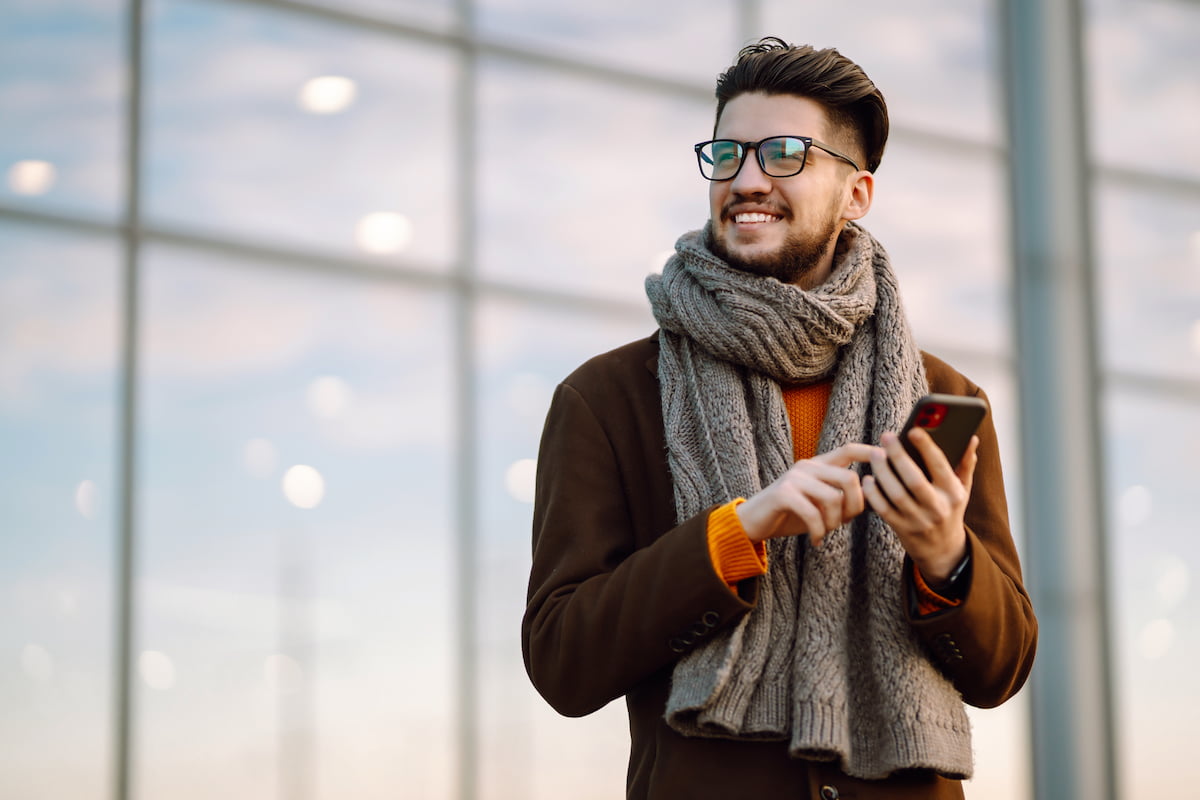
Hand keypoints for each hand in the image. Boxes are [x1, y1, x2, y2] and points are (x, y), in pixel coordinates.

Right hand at [736, 443, 878, 545]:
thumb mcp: (817, 503)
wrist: (752, 522)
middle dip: (855, 506)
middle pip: (850, 478)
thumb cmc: (789, 513)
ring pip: (834, 498)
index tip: (884, 456)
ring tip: (825, 532)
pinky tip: (816, 540)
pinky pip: (814, 514)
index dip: (867, 451)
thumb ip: (839, 497)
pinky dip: (819, 531)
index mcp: (817, 465)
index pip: (847, 450)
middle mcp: (807, 466)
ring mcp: (794, 478)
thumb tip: (868, 500)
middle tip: (844, 523)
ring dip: (835, 523)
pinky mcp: (783, 494)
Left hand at [862, 427, 978, 583]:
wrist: (942, 550)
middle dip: (899, 456)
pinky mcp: (901, 529)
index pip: (940, 467)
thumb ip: (965, 463)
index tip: (914, 429)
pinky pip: (884, 509)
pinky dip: (874, 494)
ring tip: (875, 454)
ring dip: (883, 472)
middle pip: (915, 480)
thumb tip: (971, 436)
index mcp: (954, 494)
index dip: (927, 447)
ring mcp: (918, 520)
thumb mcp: (963, 489)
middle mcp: (937, 508)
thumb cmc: (950, 509)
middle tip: (887, 436)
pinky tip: (868, 479)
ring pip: (897, 494)